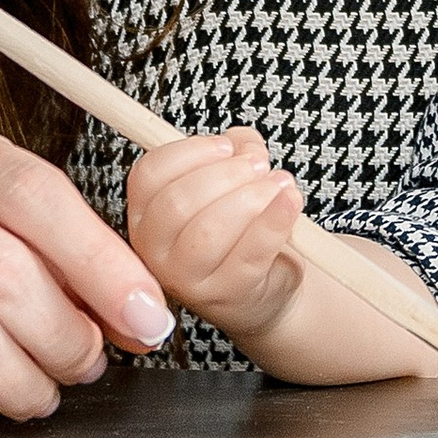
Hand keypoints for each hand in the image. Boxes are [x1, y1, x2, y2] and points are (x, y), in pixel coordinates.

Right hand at [124, 128, 301, 340]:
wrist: (266, 285)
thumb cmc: (240, 229)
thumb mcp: (231, 182)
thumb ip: (235, 151)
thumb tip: (244, 143)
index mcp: (146, 214)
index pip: (149, 175)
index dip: (190, 152)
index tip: (226, 147)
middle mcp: (155, 250)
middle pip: (178, 202)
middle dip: (227, 174)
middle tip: (260, 166)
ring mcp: (186, 279)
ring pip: (208, 230)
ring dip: (252, 197)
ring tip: (280, 186)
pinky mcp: (226, 294)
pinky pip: (250, 253)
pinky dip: (275, 220)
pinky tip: (291, 201)